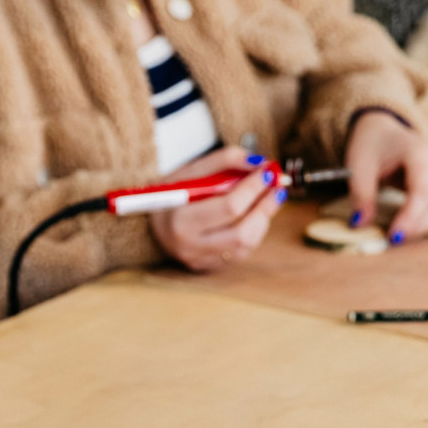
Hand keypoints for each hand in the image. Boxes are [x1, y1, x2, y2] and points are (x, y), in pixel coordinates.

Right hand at [149, 146, 286, 271]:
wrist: (150, 219)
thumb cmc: (172, 192)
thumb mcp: (191, 170)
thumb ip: (225, 160)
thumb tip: (260, 164)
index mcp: (180, 220)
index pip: (229, 207)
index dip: (253, 188)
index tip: (267, 172)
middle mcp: (189, 246)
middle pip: (242, 232)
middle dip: (265, 207)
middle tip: (277, 187)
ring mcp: (199, 260)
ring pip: (245, 245)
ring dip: (263, 220)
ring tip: (267, 199)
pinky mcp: (208, 267)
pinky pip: (241, 253)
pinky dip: (253, 232)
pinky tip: (253, 216)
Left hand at [345, 110, 427, 243]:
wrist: (384, 130)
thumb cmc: (372, 146)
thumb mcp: (359, 167)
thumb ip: (361, 195)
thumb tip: (359, 223)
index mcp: (419, 154)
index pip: (422, 190)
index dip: (411, 216)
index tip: (394, 236)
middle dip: (420, 225)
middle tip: (396, 240)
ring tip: (419, 233)